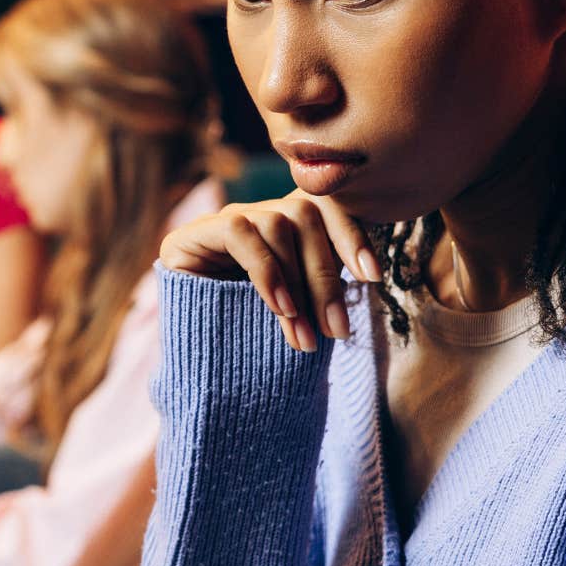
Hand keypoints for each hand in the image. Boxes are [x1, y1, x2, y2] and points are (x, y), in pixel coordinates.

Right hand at [158, 193, 377, 351]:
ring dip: (298, 284)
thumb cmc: (253, 334)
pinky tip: (279, 308)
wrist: (194, 357)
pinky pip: (240, 233)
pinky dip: (267, 272)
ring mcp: (224, 220)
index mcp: (285, 226)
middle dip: (326, 277)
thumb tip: (368, 275)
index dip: (351, 235)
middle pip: (305, 217)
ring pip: (278, 224)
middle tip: (335, 330)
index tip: (371, 277)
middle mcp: (256, 214)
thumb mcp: (298, 307)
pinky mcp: (194, 234)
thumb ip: (321, 283)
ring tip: (301, 333)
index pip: (325, 207)